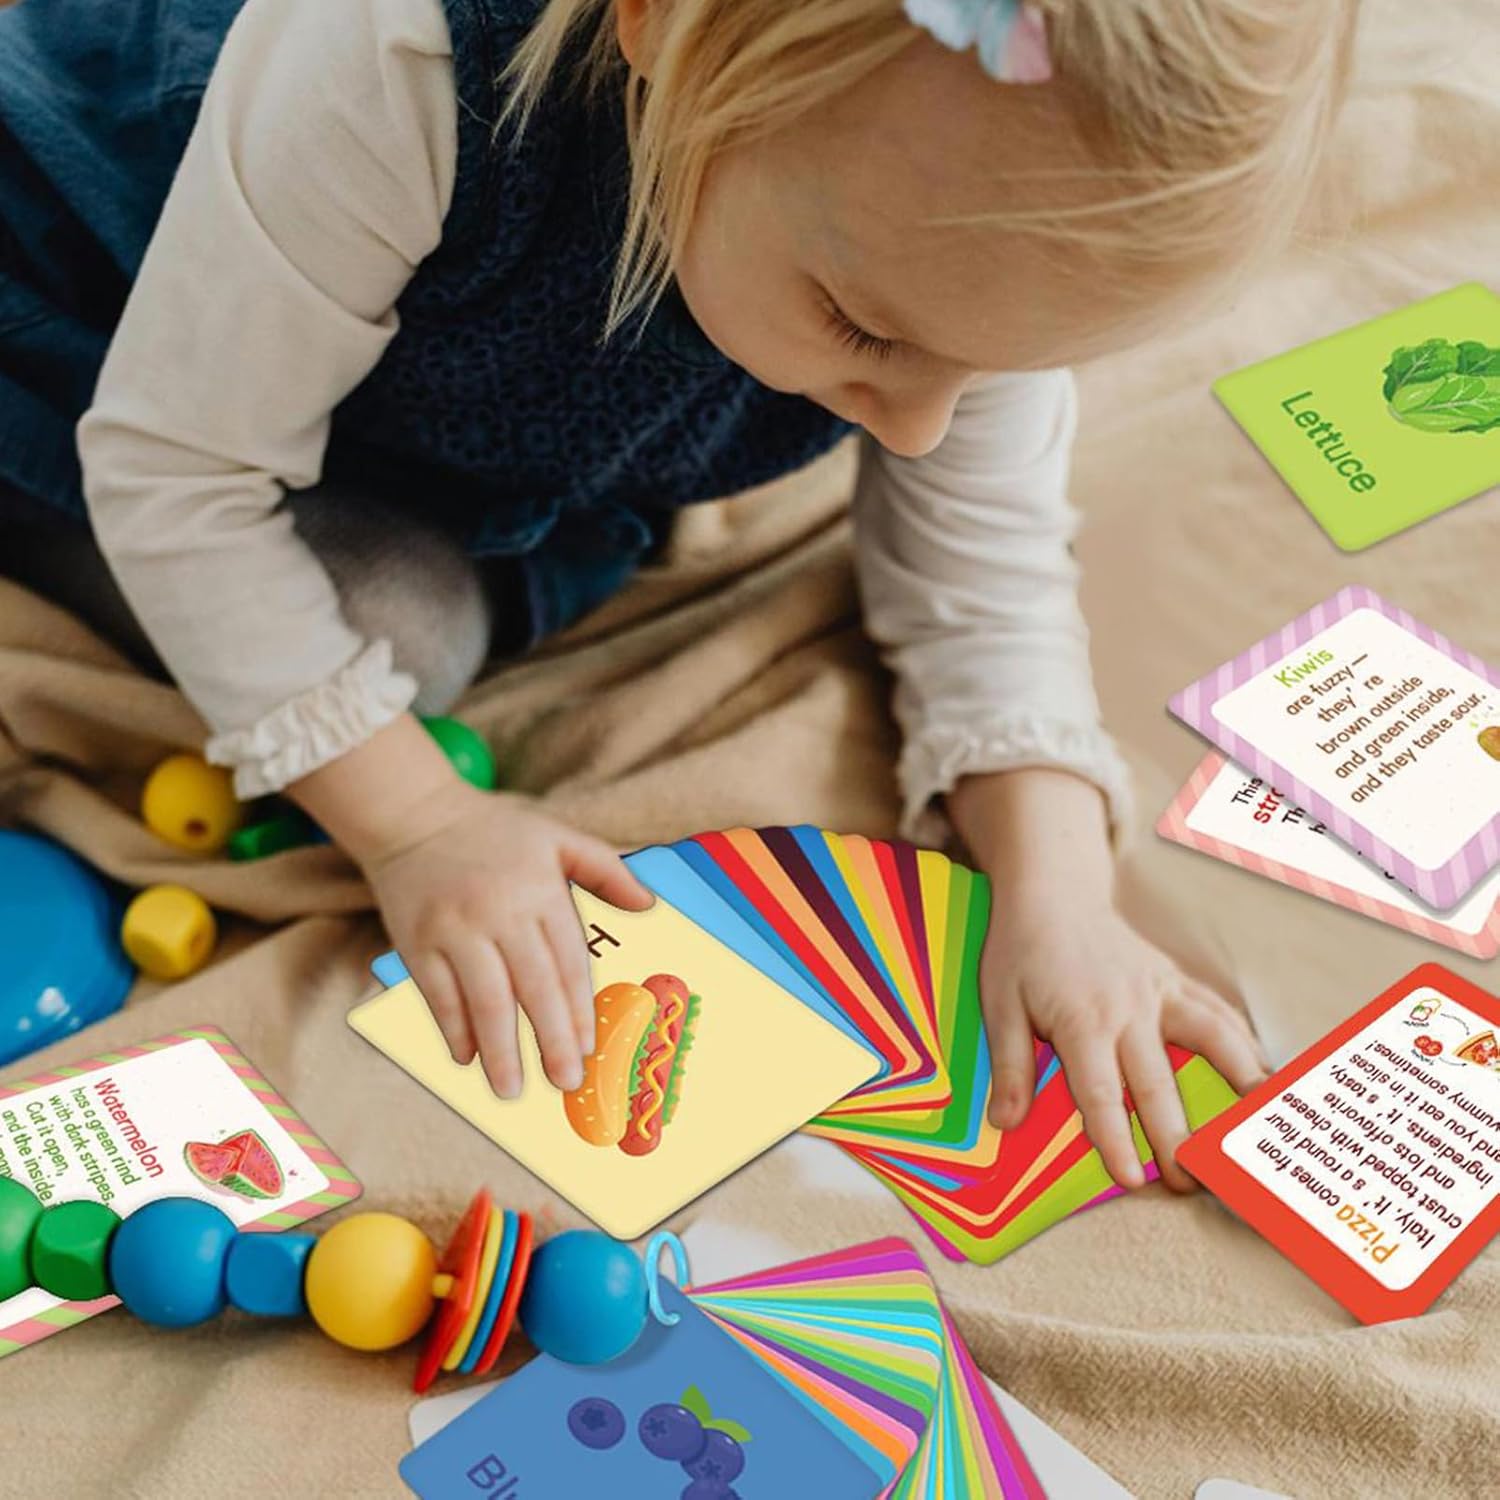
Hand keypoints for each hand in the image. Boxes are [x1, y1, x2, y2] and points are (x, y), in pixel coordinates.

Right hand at [287, 715, 653, 1097]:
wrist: (413, 813)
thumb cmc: (494, 830)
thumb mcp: (557, 835)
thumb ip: (605, 870)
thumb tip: (650, 905)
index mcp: (540, 891)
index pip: (568, 962)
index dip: (579, 1010)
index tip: (589, 1048)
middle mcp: (500, 912)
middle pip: (532, 988)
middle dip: (551, 1040)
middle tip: (565, 1082)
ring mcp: (455, 929)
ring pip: (484, 1000)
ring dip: (500, 1049)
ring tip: (512, 1089)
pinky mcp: (417, 941)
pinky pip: (438, 995)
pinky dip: (454, 1029)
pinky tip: (468, 1058)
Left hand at [948, 766, 1268, 1191]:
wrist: (1053, 891)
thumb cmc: (1021, 952)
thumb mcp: (998, 1005)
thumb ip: (1009, 1067)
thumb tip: (1005, 1123)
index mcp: (1081, 1020)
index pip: (1100, 1092)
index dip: (1115, 1139)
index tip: (1130, 1179)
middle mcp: (1128, 1007)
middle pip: (1158, 1081)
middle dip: (1176, 1136)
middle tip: (1190, 1182)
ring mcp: (1159, 990)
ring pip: (1210, 1039)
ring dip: (1238, 1083)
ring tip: (1262, 1125)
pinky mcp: (1175, 978)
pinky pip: (1218, 1011)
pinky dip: (1244, 1042)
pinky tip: (1266, 1071)